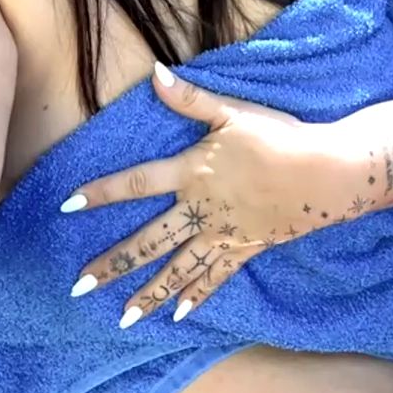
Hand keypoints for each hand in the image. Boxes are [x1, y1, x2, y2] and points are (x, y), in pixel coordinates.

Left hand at [60, 64, 346, 328]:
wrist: (325, 172)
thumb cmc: (278, 137)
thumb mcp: (231, 112)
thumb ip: (190, 99)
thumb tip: (154, 74)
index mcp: (192, 173)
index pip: (136, 183)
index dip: (102, 192)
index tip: (67, 205)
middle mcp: (200, 210)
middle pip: (149, 241)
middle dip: (113, 263)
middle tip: (79, 286)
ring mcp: (223, 234)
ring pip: (178, 269)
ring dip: (148, 293)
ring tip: (121, 318)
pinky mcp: (246, 248)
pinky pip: (215, 277)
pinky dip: (197, 296)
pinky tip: (179, 315)